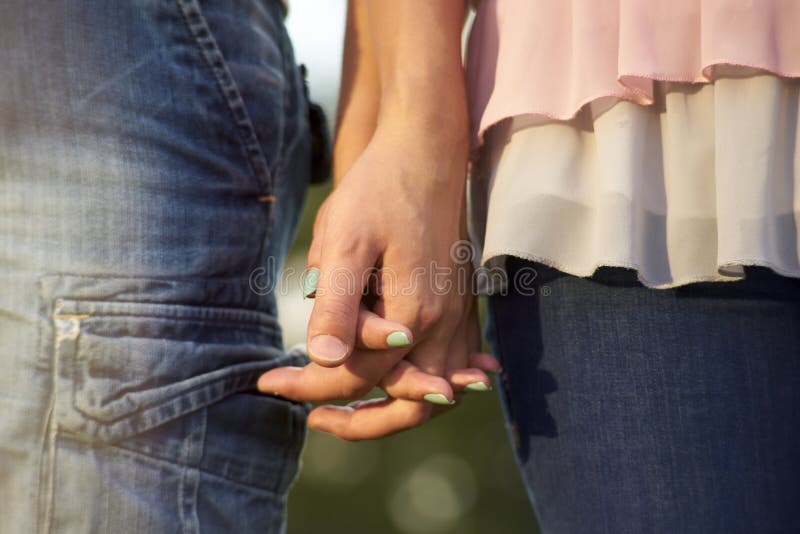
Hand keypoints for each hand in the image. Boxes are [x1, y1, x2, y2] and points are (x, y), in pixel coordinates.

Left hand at [258, 124, 491, 438]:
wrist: (426, 149)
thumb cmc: (379, 189)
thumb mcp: (345, 241)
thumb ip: (337, 305)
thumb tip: (321, 362)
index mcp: (413, 313)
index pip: (356, 377)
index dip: (307, 387)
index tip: (267, 383)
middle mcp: (443, 323)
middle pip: (408, 403)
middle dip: (358, 421)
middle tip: (311, 419)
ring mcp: (458, 314)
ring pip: (436, 391)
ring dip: (394, 409)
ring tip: (348, 408)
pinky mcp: (460, 301)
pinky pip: (456, 363)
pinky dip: (429, 383)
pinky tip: (413, 385)